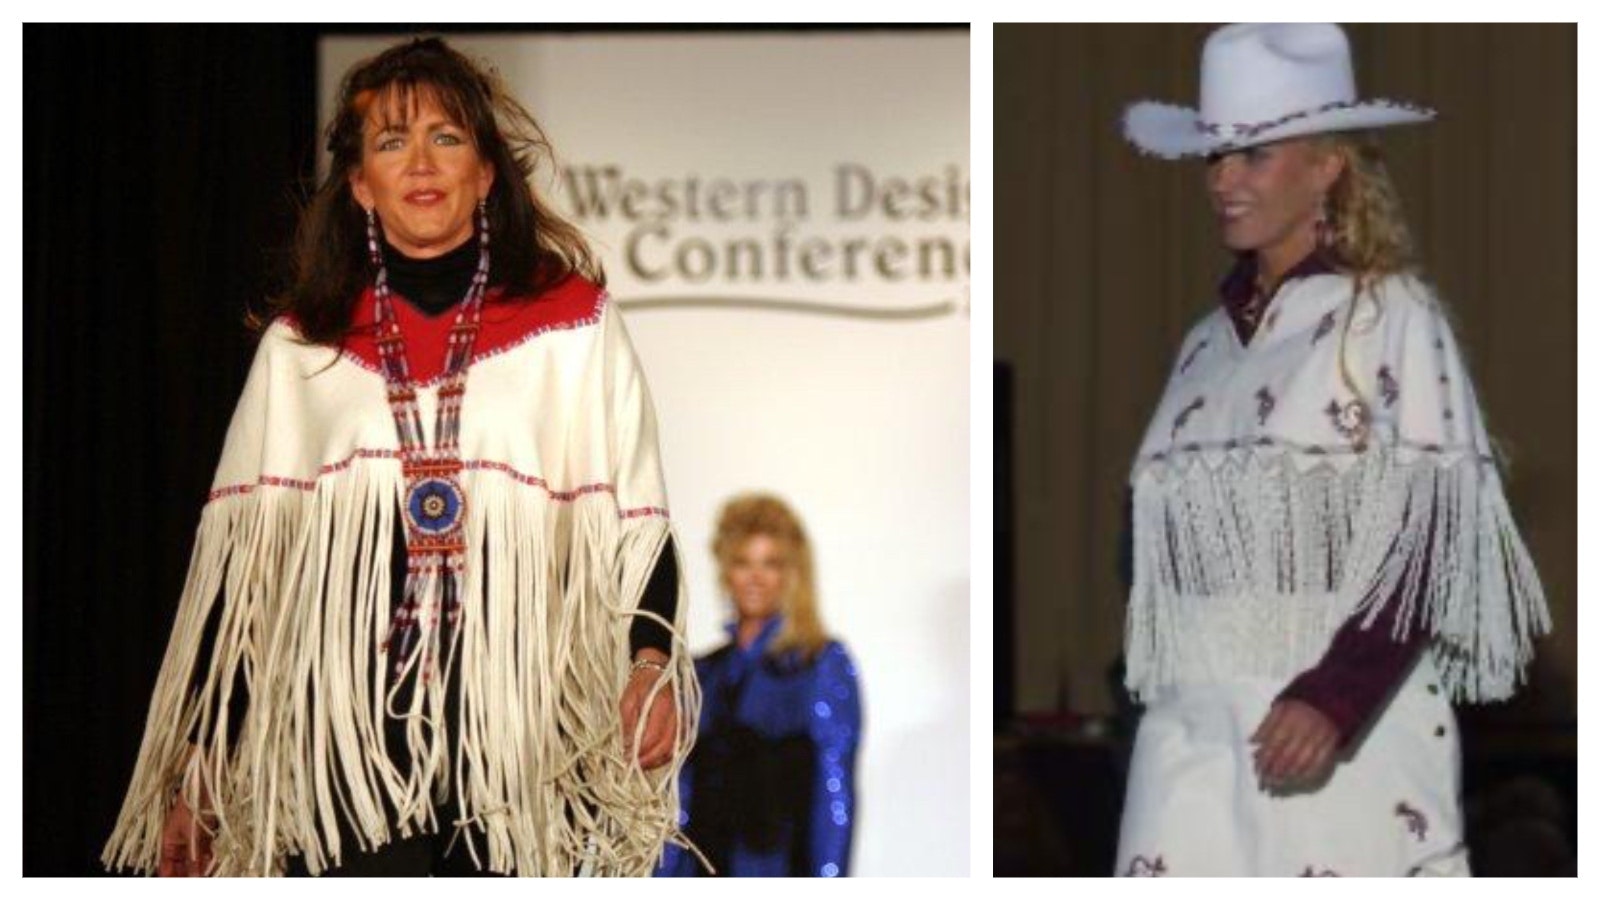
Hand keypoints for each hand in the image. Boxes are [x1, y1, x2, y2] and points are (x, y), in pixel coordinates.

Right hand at [157, 791, 213, 876]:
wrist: (207, 786)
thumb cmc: (193, 804)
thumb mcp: (192, 834)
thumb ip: (193, 858)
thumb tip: (194, 877)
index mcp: (168, 844)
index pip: (166, 870)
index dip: (172, 879)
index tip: (183, 885)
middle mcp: (179, 844)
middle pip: (181, 868)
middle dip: (189, 876)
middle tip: (199, 881)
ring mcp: (192, 840)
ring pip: (195, 863)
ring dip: (201, 871)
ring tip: (209, 875)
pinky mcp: (205, 836)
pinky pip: (206, 854)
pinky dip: (210, 861)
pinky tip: (215, 867)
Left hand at [620, 650, 677, 769]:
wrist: (658, 670)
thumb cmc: (640, 684)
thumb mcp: (627, 701)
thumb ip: (629, 725)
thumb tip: (627, 749)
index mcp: (662, 704)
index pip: (653, 735)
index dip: (641, 751)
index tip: (628, 758)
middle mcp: (676, 714)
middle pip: (667, 746)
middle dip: (649, 760)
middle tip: (634, 766)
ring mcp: (682, 720)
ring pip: (675, 749)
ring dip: (658, 761)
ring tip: (642, 765)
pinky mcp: (684, 724)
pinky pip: (678, 745)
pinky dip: (666, 755)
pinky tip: (654, 759)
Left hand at [1249, 699, 1340, 790]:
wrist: (1337, 691)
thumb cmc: (1304, 699)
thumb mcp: (1281, 704)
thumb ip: (1266, 724)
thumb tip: (1252, 742)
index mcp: (1289, 718)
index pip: (1273, 744)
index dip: (1264, 760)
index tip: (1256, 771)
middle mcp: (1304, 729)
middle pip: (1286, 756)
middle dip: (1273, 772)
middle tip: (1264, 783)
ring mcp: (1319, 737)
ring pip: (1302, 762)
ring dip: (1288, 776)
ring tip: (1277, 784)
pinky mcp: (1332, 743)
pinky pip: (1319, 763)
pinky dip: (1307, 773)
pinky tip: (1296, 779)